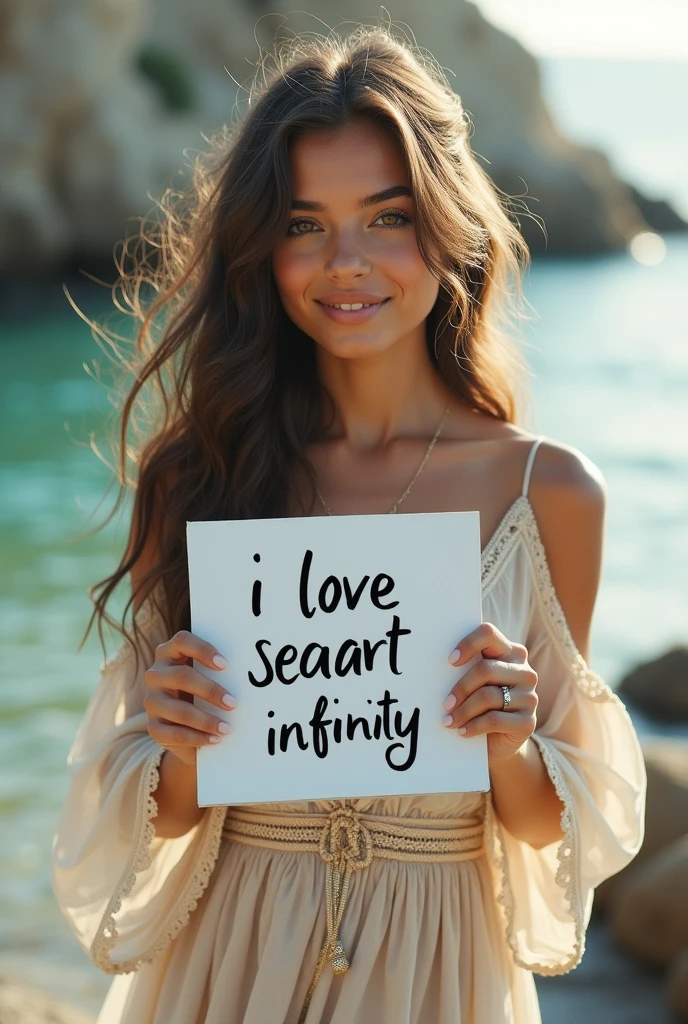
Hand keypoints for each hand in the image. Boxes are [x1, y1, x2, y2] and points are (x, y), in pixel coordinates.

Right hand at [144, 630, 236, 765]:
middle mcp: (156, 674)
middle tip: (233, 703)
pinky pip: (174, 734)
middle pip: (181, 676)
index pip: (182, 641)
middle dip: (210, 690)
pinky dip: (198, 738)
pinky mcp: (153, 727)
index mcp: (170, 653)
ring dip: (206, 720)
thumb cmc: (203, 692)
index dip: (203, 650)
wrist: (187, 725)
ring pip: (179, 710)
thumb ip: (219, 671)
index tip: (225, 664)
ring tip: (227, 728)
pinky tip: (215, 739)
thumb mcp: (207, 677)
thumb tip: (248, 675)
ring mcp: (152, 701)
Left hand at [441, 622, 537, 764]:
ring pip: (488, 696)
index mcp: (511, 653)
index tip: (450, 661)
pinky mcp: (528, 722)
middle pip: (486, 669)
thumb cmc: (482, 704)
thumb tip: (433, 666)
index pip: (489, 634)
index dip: (468, 644)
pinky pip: (494, 720)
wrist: (501, 741)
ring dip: (463, 711)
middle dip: (461, 687)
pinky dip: (473, 726)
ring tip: (448, 721)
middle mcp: (525, 671)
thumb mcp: (476, 683)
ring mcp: (529, 697)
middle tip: (445, 704)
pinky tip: (462, 731)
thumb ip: (466, 668)